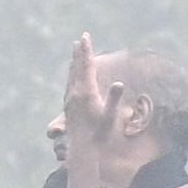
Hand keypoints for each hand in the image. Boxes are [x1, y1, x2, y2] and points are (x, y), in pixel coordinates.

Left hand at [58, 38, 119, 160]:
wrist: (83, 150)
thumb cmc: (99, 133)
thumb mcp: (110, 116)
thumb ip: (114, 99)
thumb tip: (119, 83)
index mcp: (86, 92)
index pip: (86, 66)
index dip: (87, 50)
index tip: (85, 36)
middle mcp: (75, 94)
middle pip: (76, 68)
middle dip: (79, 52)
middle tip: (80, 39)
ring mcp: (70, 101)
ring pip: (71, 76)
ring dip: (74, 62)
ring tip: (75, 52)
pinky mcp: (68, 107)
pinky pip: (69, 85)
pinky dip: (72, 75)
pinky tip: (73, 76)